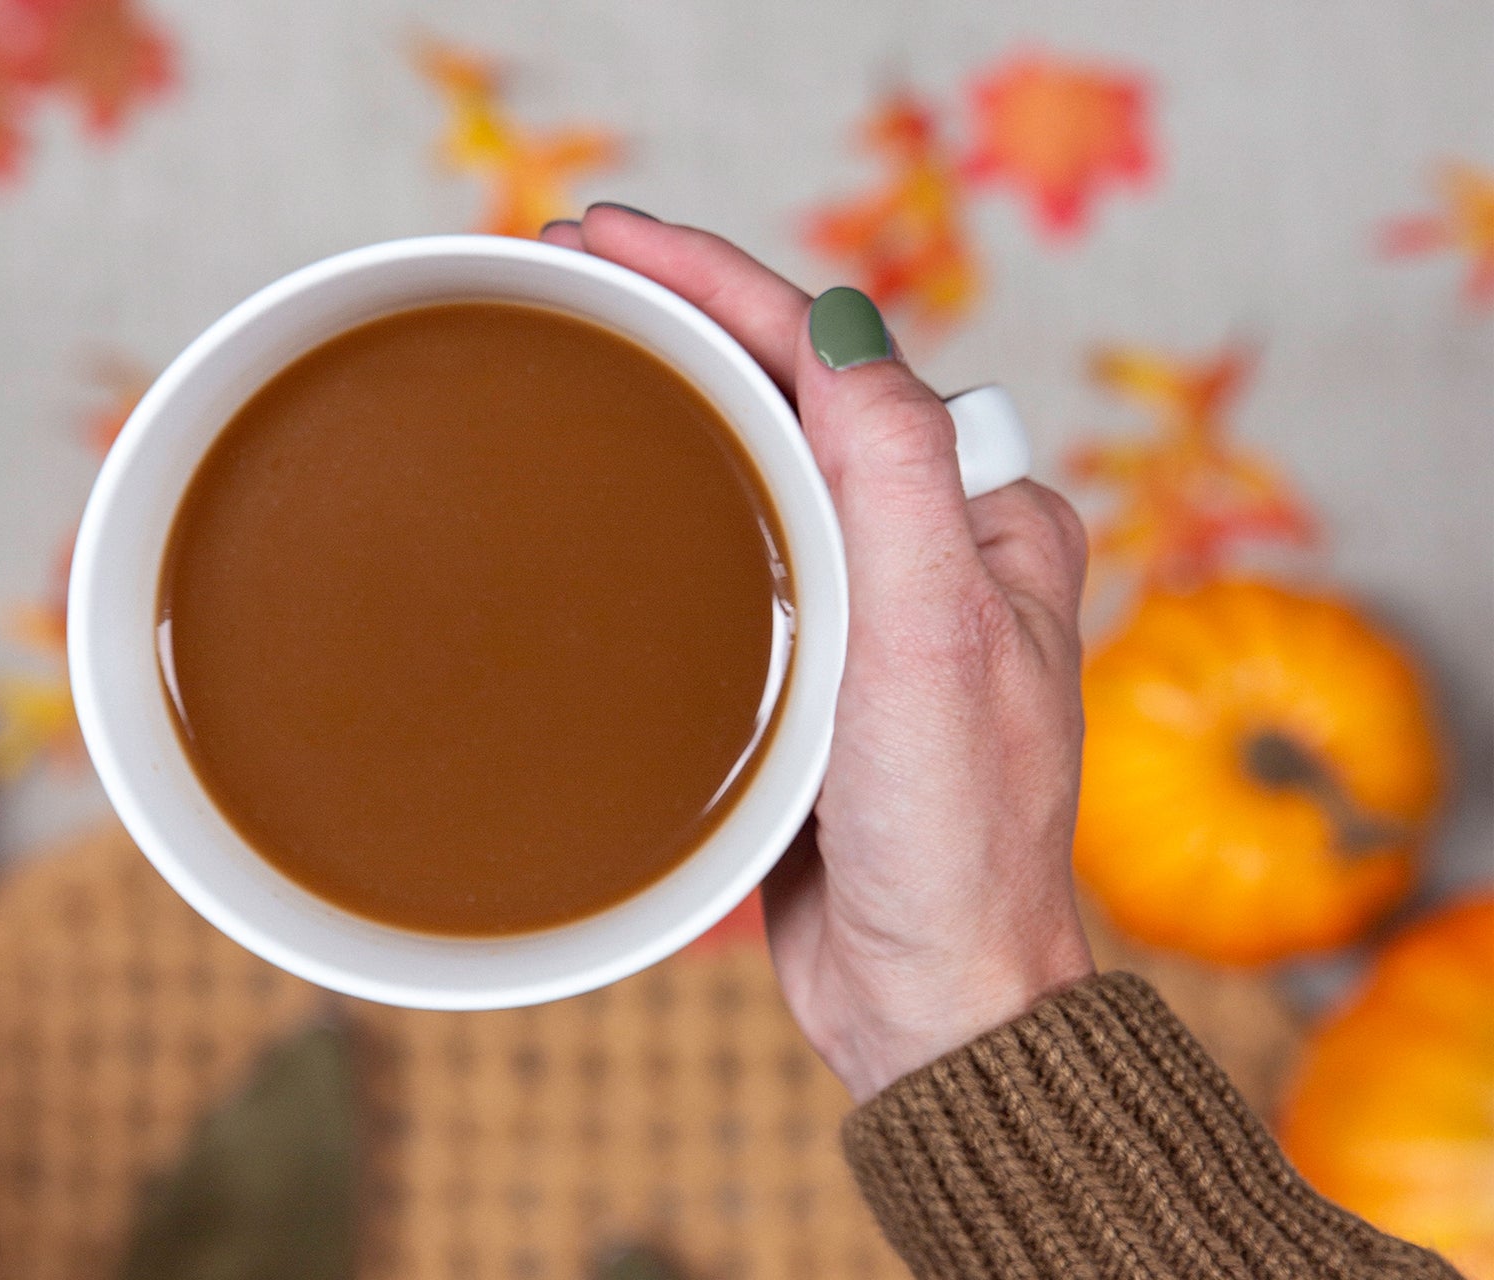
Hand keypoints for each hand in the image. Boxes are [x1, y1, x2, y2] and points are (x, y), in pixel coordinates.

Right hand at [542, 206, 1094, 1102]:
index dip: (718, 279)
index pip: (836, 356)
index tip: (603, 238)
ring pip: (761, 468)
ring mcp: (871, 610)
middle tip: (562, 272)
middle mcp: (930, 549)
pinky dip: (674, 503)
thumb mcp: (936, 644)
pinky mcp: (816, 675)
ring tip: (575, 349)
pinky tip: (612, 493)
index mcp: (978, 520)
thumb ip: (897, 477)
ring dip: (674, 399)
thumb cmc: (953, 839)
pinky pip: (738, 555)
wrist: (932, 998)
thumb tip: (842, 321)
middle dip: (684, 318)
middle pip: (792, 394)